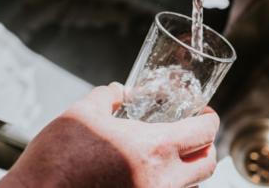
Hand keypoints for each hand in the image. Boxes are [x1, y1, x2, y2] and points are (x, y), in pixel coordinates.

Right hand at [0, 83, 219, 187]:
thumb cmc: (57, 158)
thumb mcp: (83, 113)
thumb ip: (108, 96)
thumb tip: (121, 91)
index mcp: (154, 148)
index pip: (205, 132)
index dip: (210, 118)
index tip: (204, 112)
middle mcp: (162, 180)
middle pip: (209, 164)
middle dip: (207, 145)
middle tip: (194, 134)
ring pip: (194, 186)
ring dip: (191, 169)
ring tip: (175, 155)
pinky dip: (173, 185)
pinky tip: (154, 175)